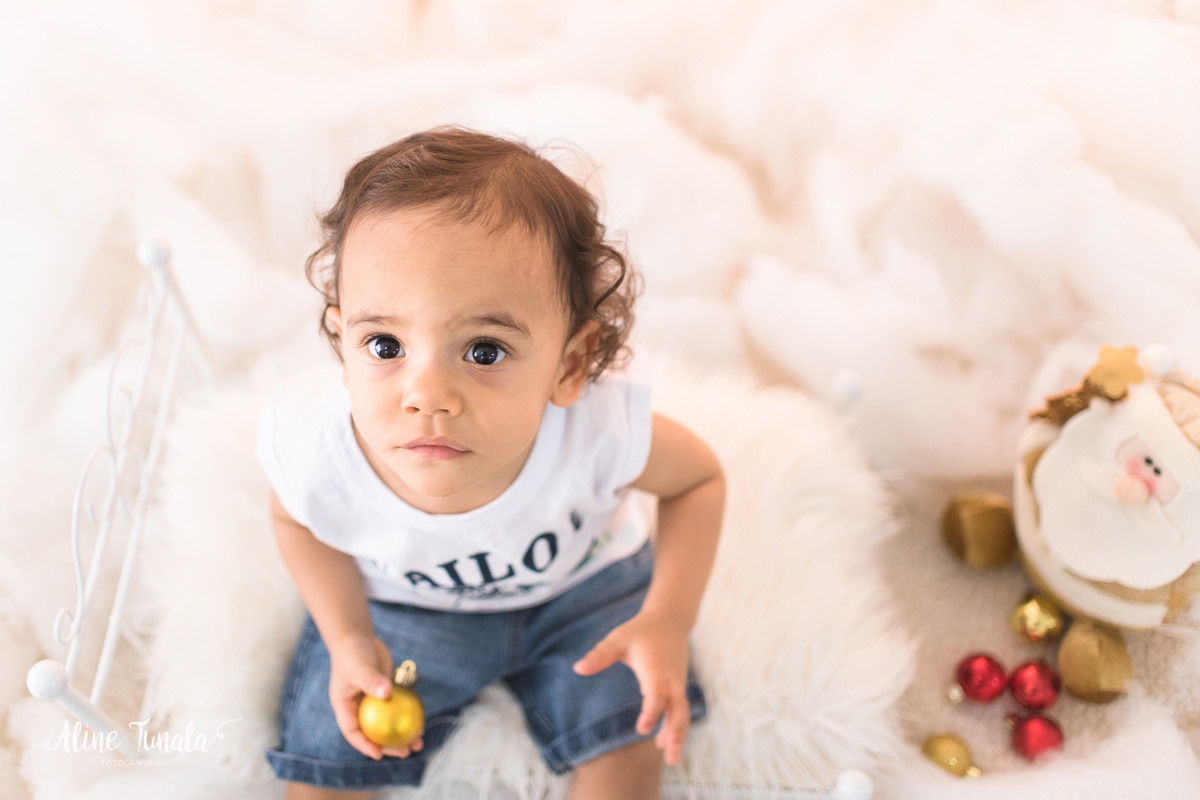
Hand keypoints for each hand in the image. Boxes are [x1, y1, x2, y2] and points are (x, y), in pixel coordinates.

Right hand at [328, 635, 424, 759]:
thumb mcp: (359, 668)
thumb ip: (371, 681)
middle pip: (374, 733)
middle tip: (406, 752)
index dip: (365, 745)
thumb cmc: (353, 653)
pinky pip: (397, 709)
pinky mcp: (385, 693)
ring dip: (402, 734)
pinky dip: (407, 716)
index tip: (379, 754)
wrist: (357, 637)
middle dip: (390, 746)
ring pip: (387, 724)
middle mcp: (358, 708)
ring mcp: (372, 702)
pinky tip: (422, 723)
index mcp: (345, 708)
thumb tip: (387, 693)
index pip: (353, 732)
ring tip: (419, 743)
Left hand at [572, 612, 691, 764]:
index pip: (656, 694)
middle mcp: (671, 679)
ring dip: (677, 734)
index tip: (642, 730)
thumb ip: (600, 655)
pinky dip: (675, 725)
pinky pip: (680, 709)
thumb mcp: (618, 639)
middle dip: (675, 731)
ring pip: (682, 712)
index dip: (651, 712)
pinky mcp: (679, 687)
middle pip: (678, 709)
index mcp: (655, 668)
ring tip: (671, 758)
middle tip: (669, 755)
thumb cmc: (641, 631)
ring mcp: (678, 683)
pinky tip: (664, 742)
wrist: (670, 620)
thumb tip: (577, 668)